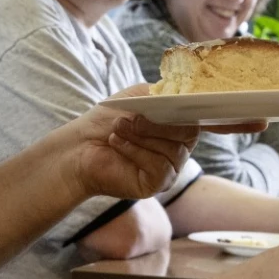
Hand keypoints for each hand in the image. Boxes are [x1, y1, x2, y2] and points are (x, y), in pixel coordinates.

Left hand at [45, 85, 199, 202]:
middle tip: (131, 118)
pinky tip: (117, 144)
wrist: (81, 145)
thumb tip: (184, 94)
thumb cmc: (109, 119)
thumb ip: (164, 94)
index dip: (188, 110)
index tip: (170, 102)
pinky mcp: (156, 184)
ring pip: (173, 151)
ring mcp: (170, 168)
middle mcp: (178, 149)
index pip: (197, 118)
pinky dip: (136, 152)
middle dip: (158, 124)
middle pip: (188, 134)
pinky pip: (159, 167)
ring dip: (142, 136)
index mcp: (177, 126)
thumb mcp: (139, 97)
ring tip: (118, 129)